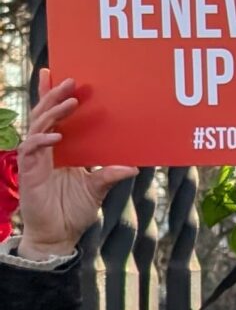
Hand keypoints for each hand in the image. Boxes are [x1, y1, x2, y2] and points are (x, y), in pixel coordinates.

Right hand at [13, 72, 135, 255]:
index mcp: (61, 149)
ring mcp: (36, 159)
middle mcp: (46, 149)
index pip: (54, 116)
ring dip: (52, 111)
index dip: (53, 96)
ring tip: (69, 100)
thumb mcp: (97, 189)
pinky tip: (56, 135)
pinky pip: (32, 149)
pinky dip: (42, 139)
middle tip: (68, 78)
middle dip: (53, 95)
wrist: (58, 235)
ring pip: (38, 125)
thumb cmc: (73, 212)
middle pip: (45, 114)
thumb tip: (133, 167)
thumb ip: (110, 174)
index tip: (60, 74)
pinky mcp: (29, 171)